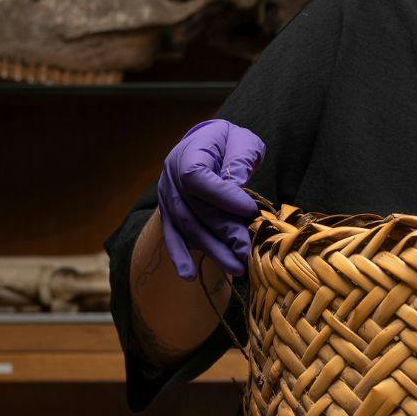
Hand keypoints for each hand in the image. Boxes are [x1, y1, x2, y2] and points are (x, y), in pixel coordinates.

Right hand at [155, 119, 264, 281]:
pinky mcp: (169, 214)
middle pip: (194, 209)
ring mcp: (167, 198)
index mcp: (187, 154)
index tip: (250, 210)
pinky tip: (189, 275)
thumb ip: (239, 159)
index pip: (197, 177)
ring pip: (187, 227)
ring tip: (236, 267)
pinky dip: (180, 256)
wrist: (208, 143)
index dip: (222, 196)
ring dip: (211, 249)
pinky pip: (172, 236)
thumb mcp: (241, 140)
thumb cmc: (229, 142)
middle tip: (247, 251)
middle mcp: (170, 177)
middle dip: (223, 232)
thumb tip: (237, 185)